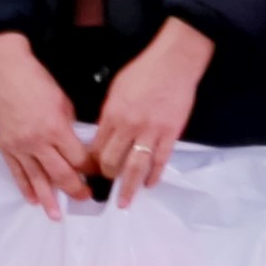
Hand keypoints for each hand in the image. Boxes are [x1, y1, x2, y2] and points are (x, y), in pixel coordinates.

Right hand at [0, 33, 90, 217]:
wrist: (4, 72)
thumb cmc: (37, 82)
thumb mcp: (63, 103)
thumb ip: (70, 128)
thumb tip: (77, 148)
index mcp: (56, 129)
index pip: (79, 159)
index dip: (92, 170)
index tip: (101, 175)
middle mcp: (37, 142)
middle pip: (60, 174)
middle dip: (75, 188)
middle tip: (86, 198)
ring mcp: (18, 147)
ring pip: (36, 180)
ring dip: (49, 199)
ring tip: (57, 215)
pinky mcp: (4, 147)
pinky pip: (16, 173)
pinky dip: (25, 187)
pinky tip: (33, 199)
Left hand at [92, 18, 211, 205]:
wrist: (174, 63)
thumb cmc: (144, 71)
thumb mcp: (116, 90)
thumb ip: (109, 114)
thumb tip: (104, 135)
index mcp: (113, 114)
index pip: (97, 148)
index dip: (92, 164)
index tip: (91, 173)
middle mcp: (130, 126)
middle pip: (113, 161)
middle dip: (107, 177)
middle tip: (106, 185)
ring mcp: (152, 132)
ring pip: (136, 167)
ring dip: (128, 187)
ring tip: (124, 202)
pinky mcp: (171, 133)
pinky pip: (160, 160)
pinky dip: (154, 175)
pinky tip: (150, 184)